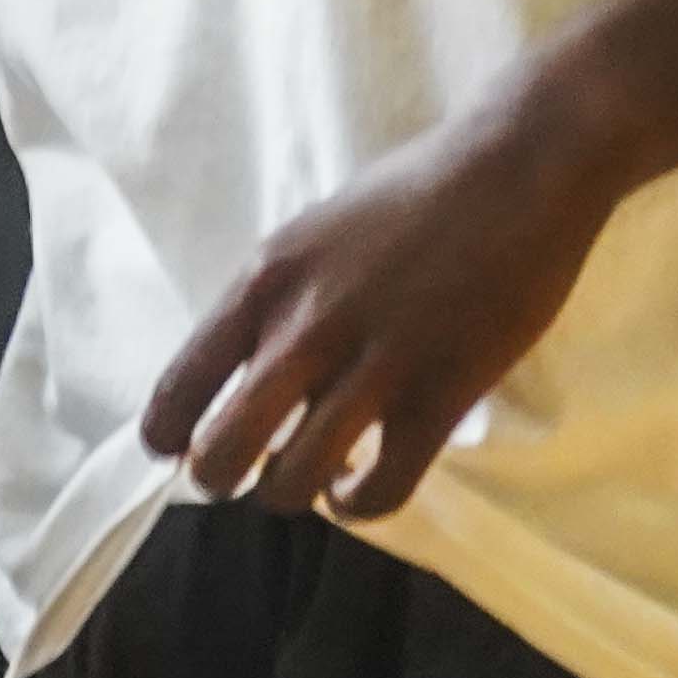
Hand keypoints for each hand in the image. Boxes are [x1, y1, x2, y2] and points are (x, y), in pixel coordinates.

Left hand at [134, 103, 620, 520]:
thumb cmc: (409, 200)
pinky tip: (359, 489)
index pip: (180, 383)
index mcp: (262, 283)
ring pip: (295, 480)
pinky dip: (360, 504)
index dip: (165, 434)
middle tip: (238, 476)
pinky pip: (382, 486)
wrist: (512, 173)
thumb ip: (275, 301)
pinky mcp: (441, 394)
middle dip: (218, 478)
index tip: (172, 450)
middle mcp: (303, 328)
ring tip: (307, 480)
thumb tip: (243, 367)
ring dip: (290, 493)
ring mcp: (372, 366)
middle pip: (222, 450)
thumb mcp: (309, 238)